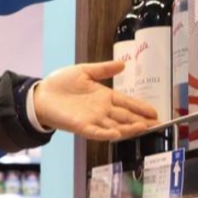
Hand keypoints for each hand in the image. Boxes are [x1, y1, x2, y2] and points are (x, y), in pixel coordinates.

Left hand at [31, 61, 158, 141]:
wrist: (41, 94)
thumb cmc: (61, 83)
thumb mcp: (85, 71)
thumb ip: (104, 69)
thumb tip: (123, 63)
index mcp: (104, 96)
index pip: (127, 103)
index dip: (141, 107)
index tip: (155, 112)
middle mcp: (102, 110)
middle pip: (126, 117)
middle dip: (141, 121)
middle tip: (156, 124)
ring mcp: (92, 119)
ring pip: (115, 126)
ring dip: (129, 128)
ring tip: (143, 127)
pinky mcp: (81, 126)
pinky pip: (96, 132)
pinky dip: (106, 134)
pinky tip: (117, 134)